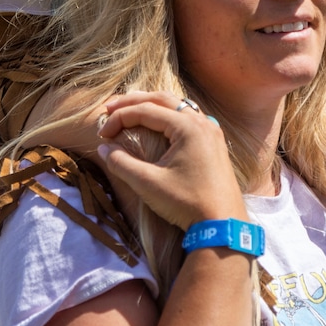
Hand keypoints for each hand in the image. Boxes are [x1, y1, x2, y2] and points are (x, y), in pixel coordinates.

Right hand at [98, 91, 246, 229]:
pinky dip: (167, 114)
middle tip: (109, 109)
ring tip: (129, 109)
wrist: (223, 226)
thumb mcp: (149, 184)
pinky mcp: (214, 142)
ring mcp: (210, 130)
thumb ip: (122, 163)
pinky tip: (157, 122)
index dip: (120, 118)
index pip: (146, 111)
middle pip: (161, 100)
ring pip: (176, 105)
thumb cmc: (187, 204)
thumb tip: (102, 148)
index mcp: (187, 127)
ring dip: (151, 105)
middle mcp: (201, 122)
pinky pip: (188, 116)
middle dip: (133, 102)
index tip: (102, 134)